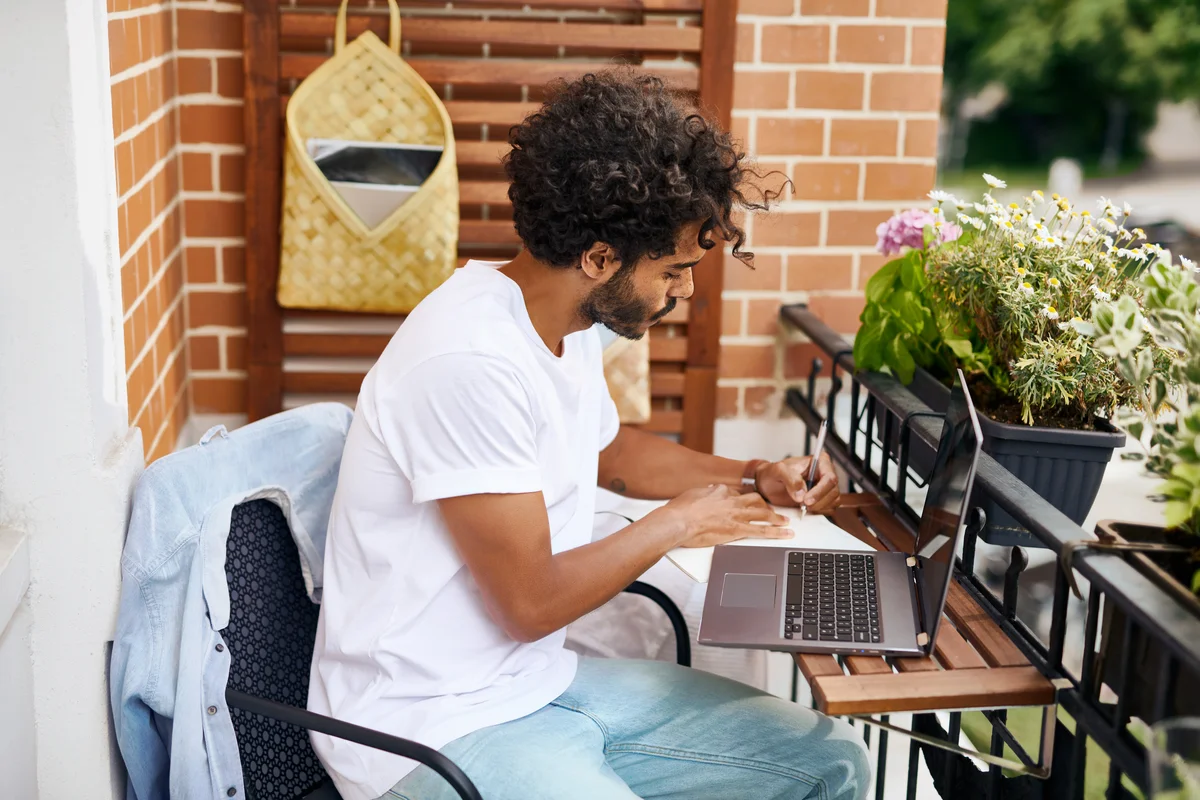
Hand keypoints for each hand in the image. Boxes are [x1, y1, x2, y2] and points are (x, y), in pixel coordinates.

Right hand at [655, 484, 792, 548]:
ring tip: (785, 521)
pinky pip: (763, 530)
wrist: (677, 522)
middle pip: (755, 500)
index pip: (738, 494)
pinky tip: (786, 533)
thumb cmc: (680, 510)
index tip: (745, 504)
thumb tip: (708, 492)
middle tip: (772, 511)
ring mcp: (737, 515)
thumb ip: (705, 493)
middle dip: (765, 506)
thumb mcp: (693, 494)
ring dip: (777, 517)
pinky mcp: (738, 530)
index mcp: (721, 491)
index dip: (743, 500)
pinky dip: (777, 532)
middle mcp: (732, 500)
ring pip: (764, 513)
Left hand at [753, 453, 839, 513]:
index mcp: (819, 462)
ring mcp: (826, 487)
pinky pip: (828, 509)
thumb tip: (802, 493)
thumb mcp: (777, 471)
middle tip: (802, 505)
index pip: (829, 477)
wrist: (767, 484)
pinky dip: (818, 512)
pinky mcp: (824, 499)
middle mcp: (825, 474)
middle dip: (818, 501)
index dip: (820, 490)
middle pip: (833, 491)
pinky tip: (805, 508)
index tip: (806, 499)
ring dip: (818, 507)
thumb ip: (790, 479)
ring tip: (801, 505)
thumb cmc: (773, 474)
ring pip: (833, 502)